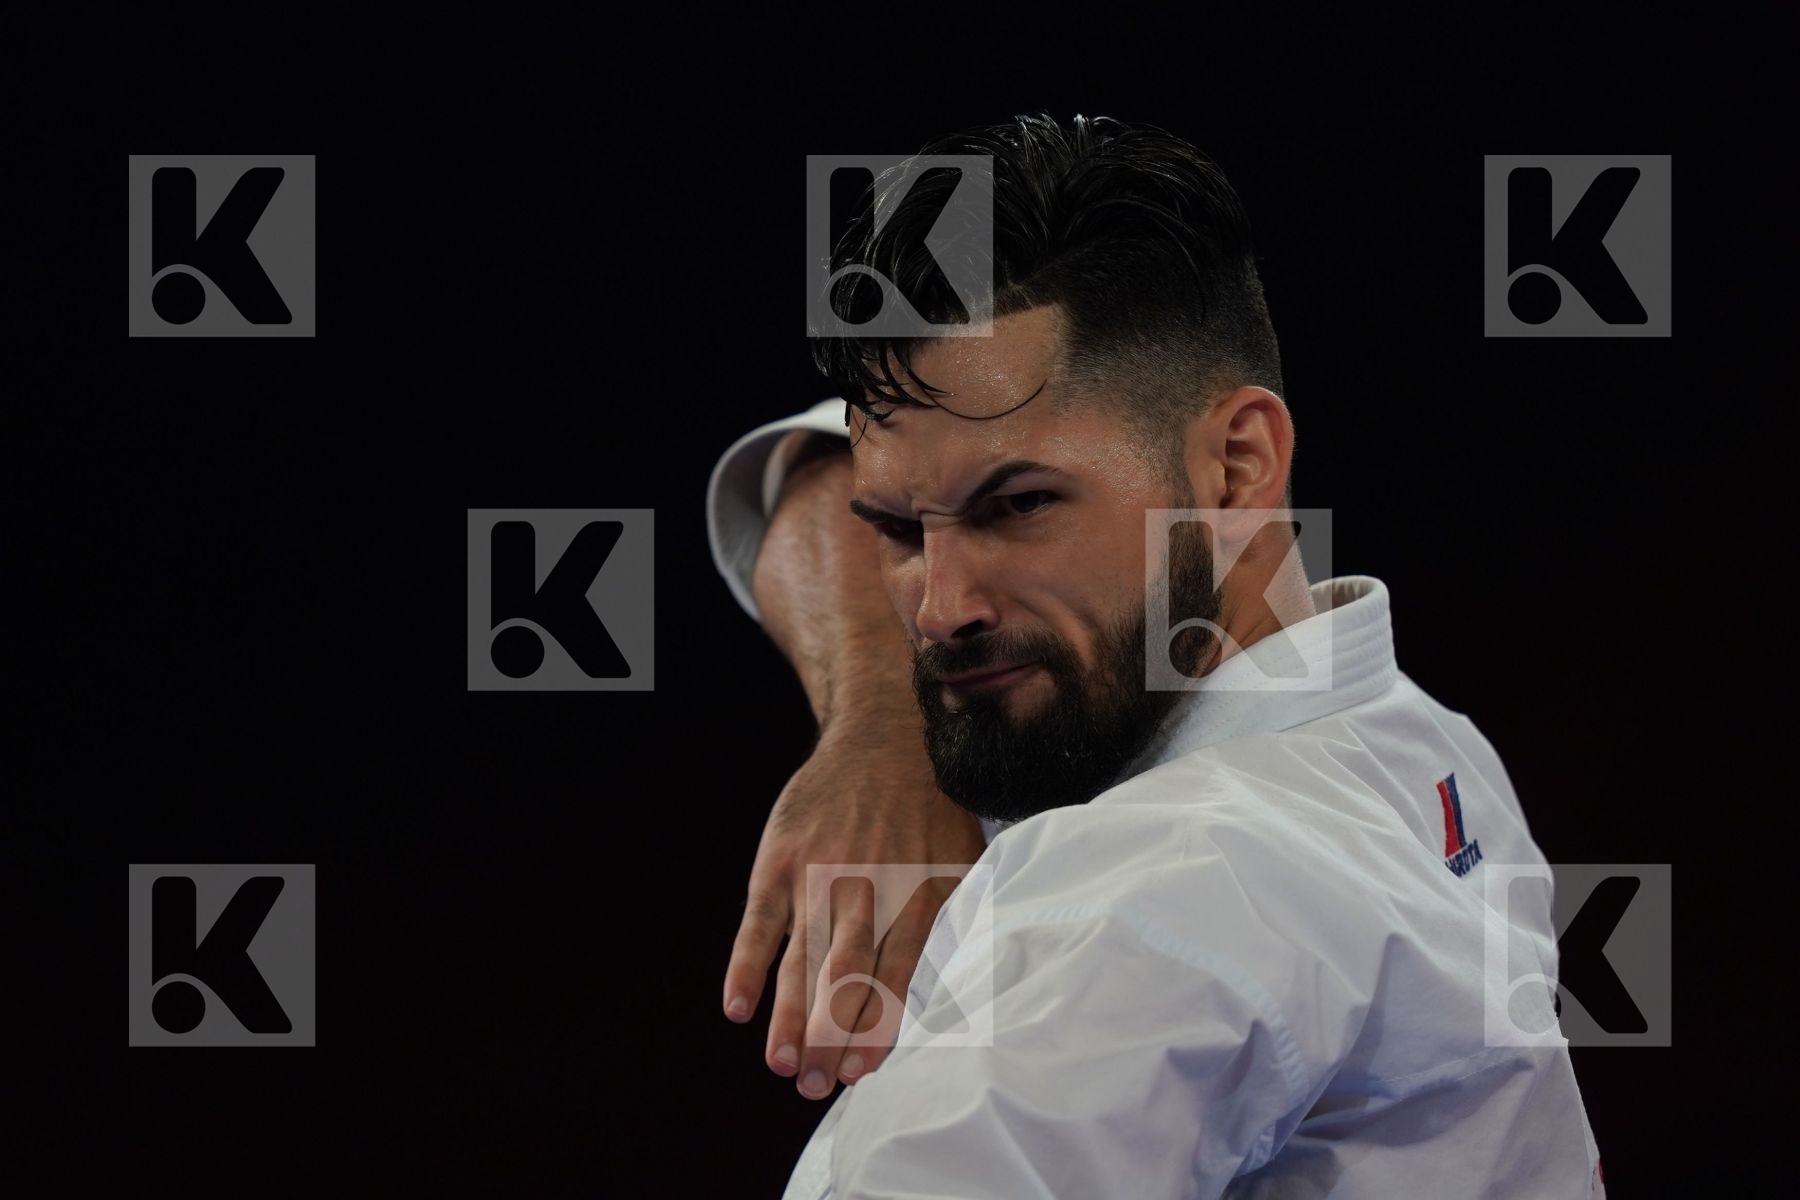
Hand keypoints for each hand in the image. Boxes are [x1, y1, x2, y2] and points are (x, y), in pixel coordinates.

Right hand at [723, 729, 987, 1098]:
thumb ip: (952, 919)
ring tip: (782, 1065)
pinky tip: (737, 1008)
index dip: (874, 1026)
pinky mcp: (782, 858)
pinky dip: (746, 963)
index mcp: (918, 894)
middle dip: (828, 1035)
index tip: (859, 1074)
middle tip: (814, 1087)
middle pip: (843, 974)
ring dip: (789, 1014)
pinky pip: (759, 919)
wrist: (888, 733)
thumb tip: (957, 988)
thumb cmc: (931, 808)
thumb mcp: (962, 859)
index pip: (893, 974)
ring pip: (802, 956)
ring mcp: (820, 873)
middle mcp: (868, 888)